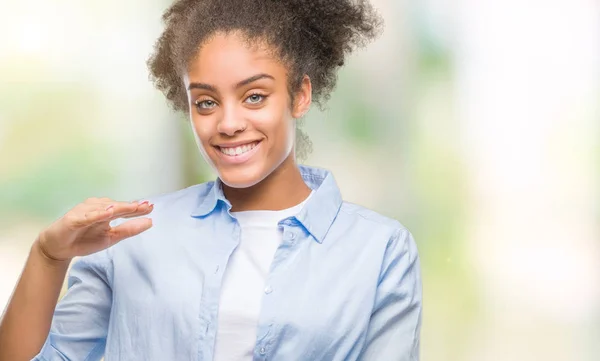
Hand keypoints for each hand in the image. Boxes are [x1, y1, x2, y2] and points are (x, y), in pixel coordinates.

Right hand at [37, 198, 153, 261]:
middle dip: (131, 207)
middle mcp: (97, 208)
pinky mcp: (73, 219)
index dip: (137, 208)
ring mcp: (85, 212)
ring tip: (131, 207)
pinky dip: (97, 214)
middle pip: (117, 207)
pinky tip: (108, 213)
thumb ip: (129, 230)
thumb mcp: (111, 238)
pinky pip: (87, 216)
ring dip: (117, 207)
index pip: (125, 209)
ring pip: (103, 209)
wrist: (60, 248)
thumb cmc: (85, 240)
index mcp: (107, 211)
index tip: (151, 207)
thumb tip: (150, 222)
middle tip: (145, 206)